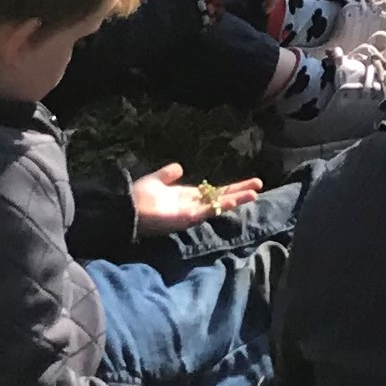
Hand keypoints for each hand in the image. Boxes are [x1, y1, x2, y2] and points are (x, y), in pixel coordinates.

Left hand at [130, 162, 260, 234]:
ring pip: (219, 205)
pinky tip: (236, 200)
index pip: (214, 192)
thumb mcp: (157, 179)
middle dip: (240, 192)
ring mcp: (191, 212)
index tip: (247, 183)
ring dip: (237, 199)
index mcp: (187, 197)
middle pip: (221, 198)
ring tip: (254, 193)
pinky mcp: (187, 218)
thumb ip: (168, 174)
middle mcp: (192, 205)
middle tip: (259, 186)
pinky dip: (222, 206)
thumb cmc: (139, 196)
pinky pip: (208, 211)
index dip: (230, 188)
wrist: (127, 208)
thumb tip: (179, 167)